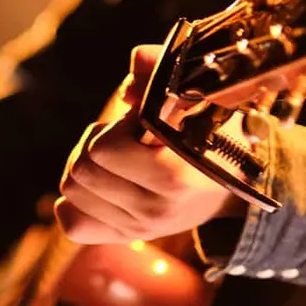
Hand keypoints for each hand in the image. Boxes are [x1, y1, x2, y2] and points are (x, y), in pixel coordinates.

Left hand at [55, 44, 244, 244]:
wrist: (235, 179)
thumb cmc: (211, 128)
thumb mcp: (198, 96)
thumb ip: (164, 70)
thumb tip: (134, 67)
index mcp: (175, 177)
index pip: (103, 150)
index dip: (116, 127)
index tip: (143, 124)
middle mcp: (156, 210)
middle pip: (80, 169)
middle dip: (96, 143)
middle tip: (125, 138)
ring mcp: (141, 229)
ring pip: (70, 191)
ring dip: (86, 166)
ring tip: (118, 158)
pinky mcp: (127, 237)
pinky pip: (73, 223)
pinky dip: (77, 201)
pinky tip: (103, 184)